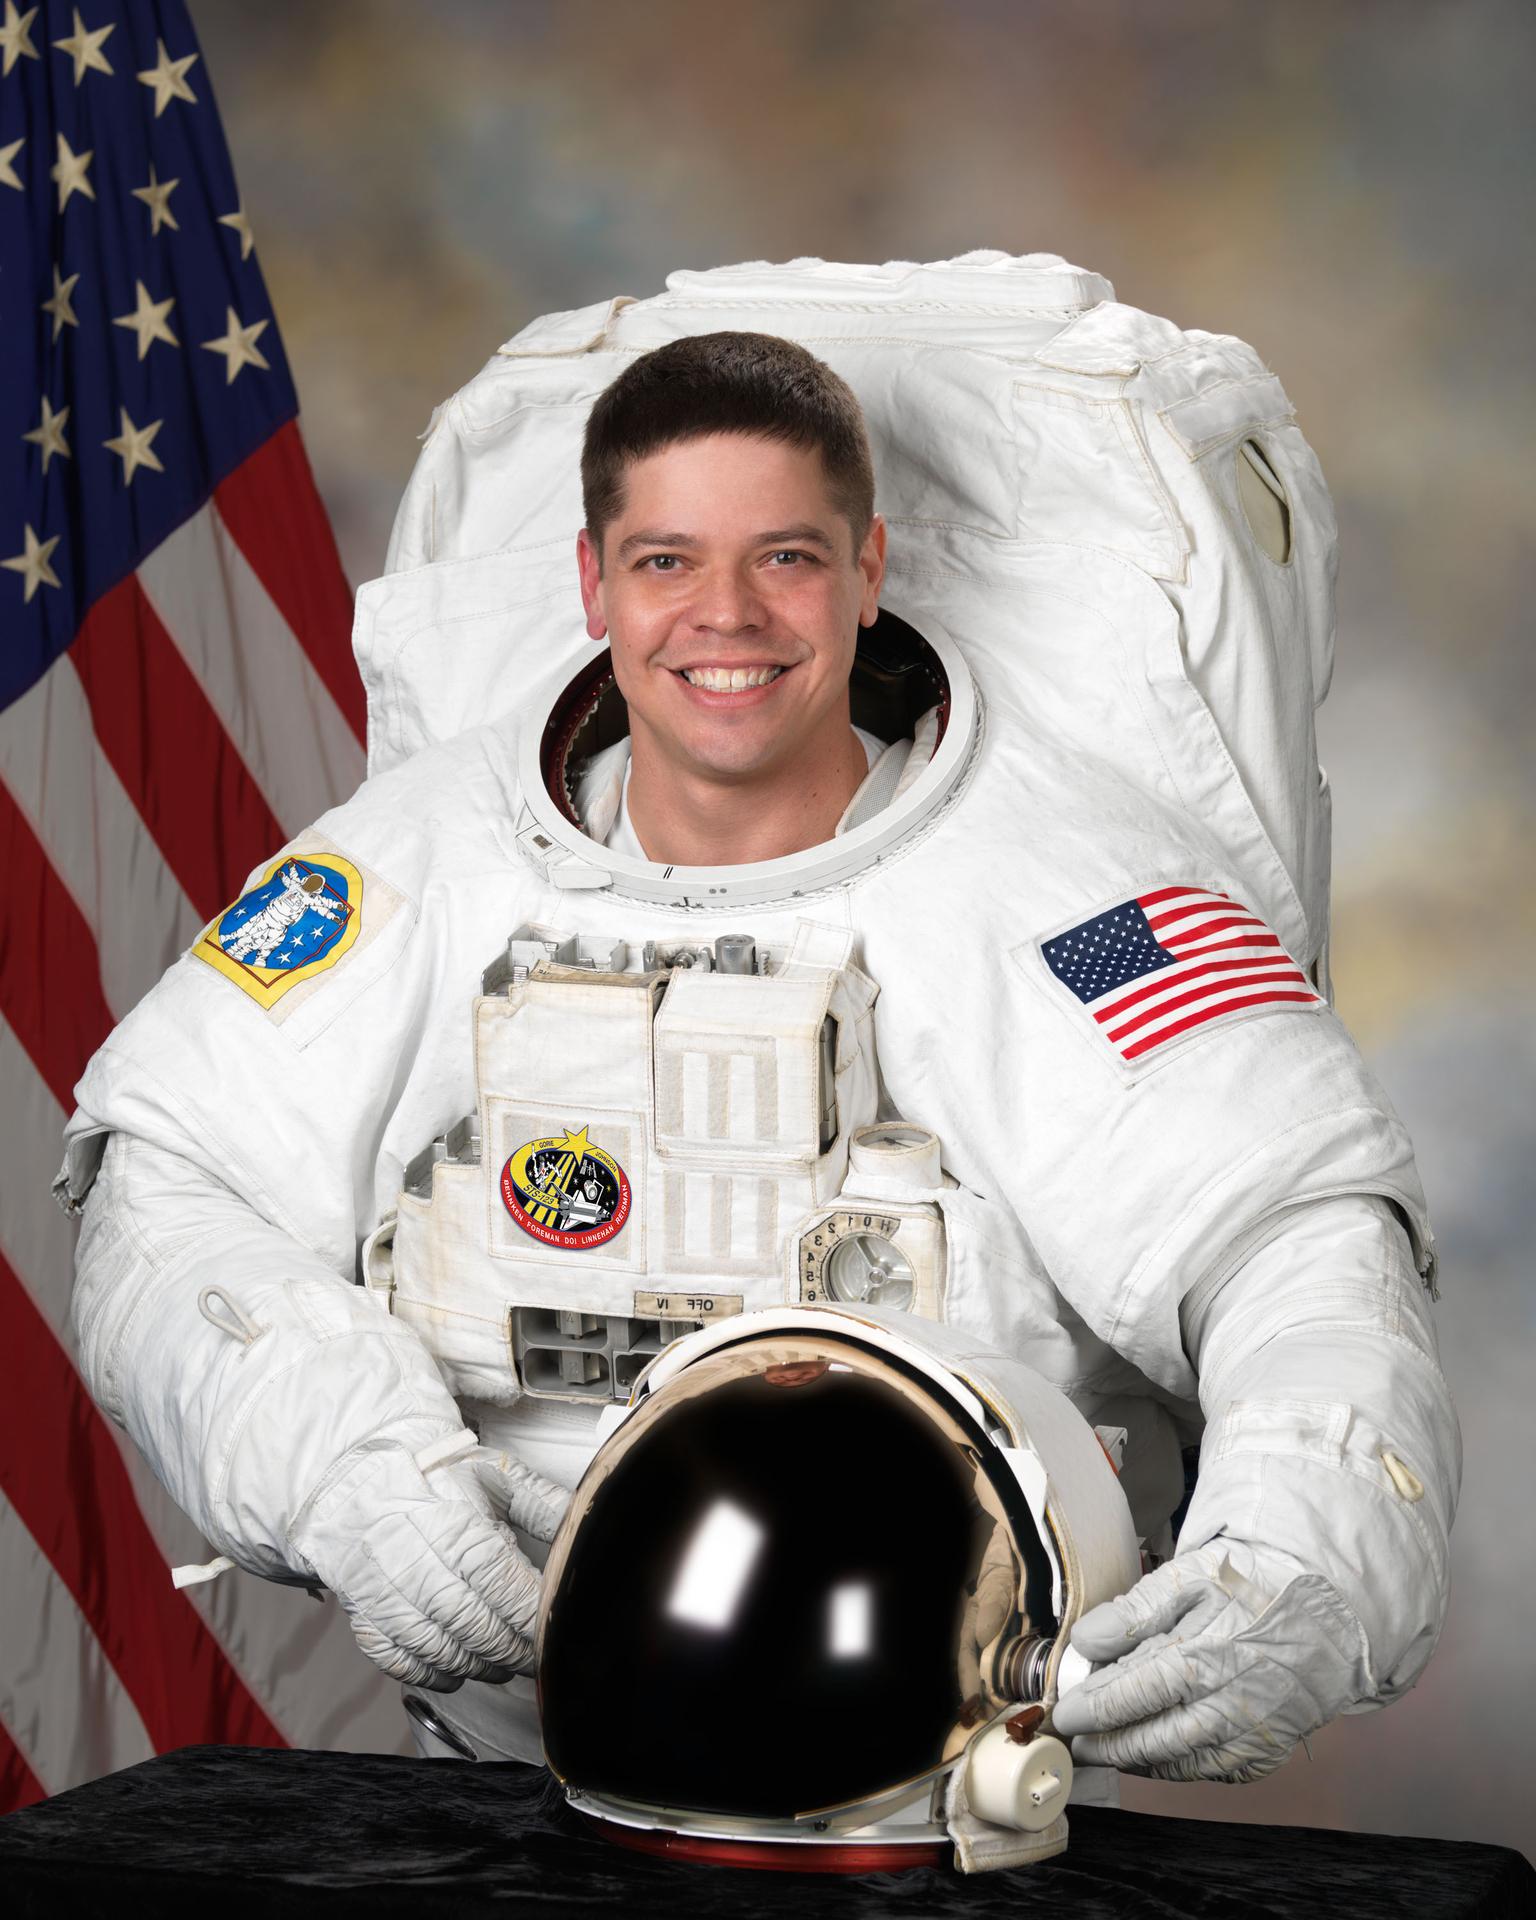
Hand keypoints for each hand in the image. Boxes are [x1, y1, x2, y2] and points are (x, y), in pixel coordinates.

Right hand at [289, 1433, 570, 1692]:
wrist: (362, 1475)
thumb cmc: (436, 1475)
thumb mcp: (496, 1476)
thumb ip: (545, 1506)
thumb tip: (584, 1530)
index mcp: (453, 1521)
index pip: (499, 1582)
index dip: (527, 1614)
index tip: (549, 1627)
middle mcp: (413, 1556)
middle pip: (469, 1622)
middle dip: (508, 1649)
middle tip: (530, 1656)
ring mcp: (382, 1587)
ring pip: (435, 1646)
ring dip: (474, 1665)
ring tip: (499, 1663)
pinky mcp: (362, 1610)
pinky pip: (395, 1657)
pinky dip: (428, 1672)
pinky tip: (452, 1668)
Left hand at [1050, 1539, 1370, 1781]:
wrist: (1323, 1612)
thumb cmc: (1251, 1587)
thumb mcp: (1191, 1576)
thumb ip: (1135, 1610)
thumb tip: (1086, 1640)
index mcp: (1206, 1655)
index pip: (1133, 1693)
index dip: (1092, 1708)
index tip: (1063, 1713)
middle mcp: (1228, 1704)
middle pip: (1149, 1737)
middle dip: (1104, 1743)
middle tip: (1072, 1742)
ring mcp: (1248, 1734)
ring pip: (1176, 1760)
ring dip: (1132, 1759)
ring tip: (1100, 1749)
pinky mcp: (1263, 1752)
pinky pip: (1208, 1770)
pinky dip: (1173, 1767)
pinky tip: (1148, 1755)